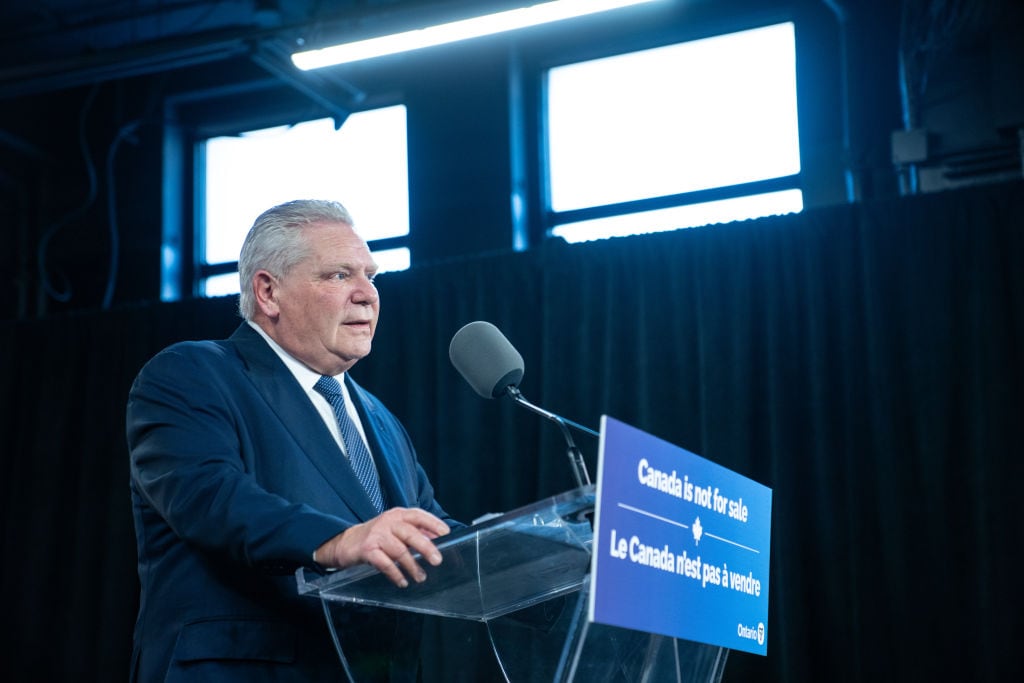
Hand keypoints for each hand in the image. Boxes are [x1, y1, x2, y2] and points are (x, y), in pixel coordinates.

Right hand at [315, 507, 449, 587]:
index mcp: (397, 514)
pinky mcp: (367, 550)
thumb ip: (414, 532)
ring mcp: (377, 535)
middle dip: (426, 547)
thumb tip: (437, 539)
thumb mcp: (395, 528)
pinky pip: (385, 564)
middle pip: (410, 533)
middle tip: (437, 560)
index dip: (433, 523)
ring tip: (420, 577)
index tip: (446, 533)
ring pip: (399, 551)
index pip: (418, 515)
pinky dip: (396, 574)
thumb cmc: (376, 536)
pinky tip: (402, 581)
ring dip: (412, 566)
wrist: (346, 542)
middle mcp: (388, 522)